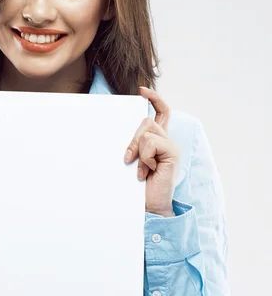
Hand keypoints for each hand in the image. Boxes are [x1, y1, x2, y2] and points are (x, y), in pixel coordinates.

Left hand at [124, 87, 179, 216]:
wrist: (149, 205)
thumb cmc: (138, 184)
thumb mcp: (133, 158)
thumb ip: (134, 143)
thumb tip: (123, 129)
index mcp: (159, 140)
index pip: (162, 112)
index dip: (154, 99)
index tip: (141, 90)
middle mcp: (167, 140)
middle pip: (146, 121)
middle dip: (133, 139)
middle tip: (129, 159)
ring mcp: (171, 146)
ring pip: (147, 132)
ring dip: (138, 150)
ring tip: (142, 169)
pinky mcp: (173, 153)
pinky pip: (151, 143)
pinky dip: (144, 157)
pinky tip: (148, 172)